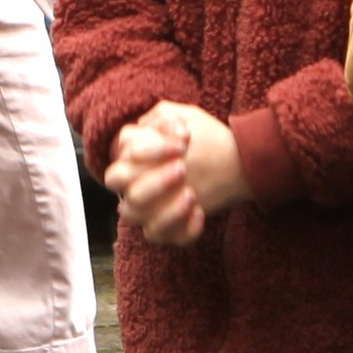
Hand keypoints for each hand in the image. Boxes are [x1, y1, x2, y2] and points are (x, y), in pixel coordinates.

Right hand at [106, 103, 247, 247]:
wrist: (233, 161)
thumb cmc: (203, 139)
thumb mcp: (189, 119)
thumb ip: (167, 117)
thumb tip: (169, 131)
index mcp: (134, 155)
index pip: (122, 152)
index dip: (150, 149)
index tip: (183, 145)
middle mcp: (133, 182)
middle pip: (119, 186)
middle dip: (151, 180)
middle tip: (182, 169)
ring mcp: (146, 207)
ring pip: (134, 216)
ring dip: (162, 208)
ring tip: (191, 194)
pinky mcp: (165, 228)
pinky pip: (160, 236)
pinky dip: (180, 228)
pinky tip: (200, 212)